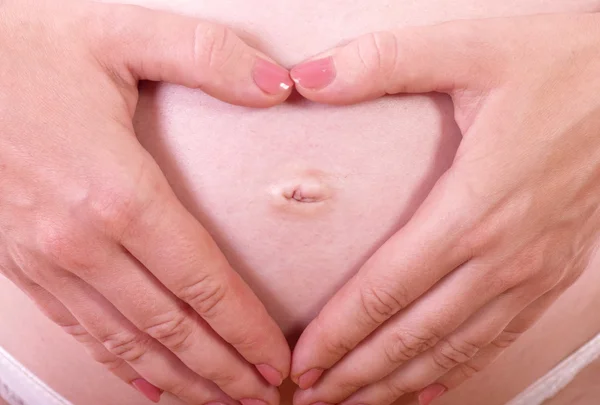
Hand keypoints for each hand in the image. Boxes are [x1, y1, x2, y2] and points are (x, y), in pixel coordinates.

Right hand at [0, 0, 292, 403]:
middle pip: (169, 327)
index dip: (244, 327)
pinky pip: (80, 328)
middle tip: (262, 394)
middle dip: (221, 368)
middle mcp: (80, 241)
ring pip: (125, 341)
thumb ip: (209, 56)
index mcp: (116, 192)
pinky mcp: (21, 263)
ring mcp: (45, 259)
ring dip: (177, 378)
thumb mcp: (122, 34)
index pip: (201, 281)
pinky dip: (119, 363)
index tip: (275, 357)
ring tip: (219, 401)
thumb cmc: (25, 50)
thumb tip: (281, 85)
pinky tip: (146, 381)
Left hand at [288, 13, 599, 404]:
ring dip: (399, 383)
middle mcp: (503, 255)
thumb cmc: (561, 66)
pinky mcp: (550, 272)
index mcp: (473, 208)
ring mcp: (532, 271)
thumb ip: (383, 63)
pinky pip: (496, 338)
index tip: (300, 363)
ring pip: (454, 350)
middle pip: (414, 336)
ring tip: (354, 403)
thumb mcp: (470, 47)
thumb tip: (306, 78)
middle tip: (310, 397)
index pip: (386, 290)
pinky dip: (456, 369)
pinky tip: (428, 386)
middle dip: (357, 374)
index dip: (338, 334)